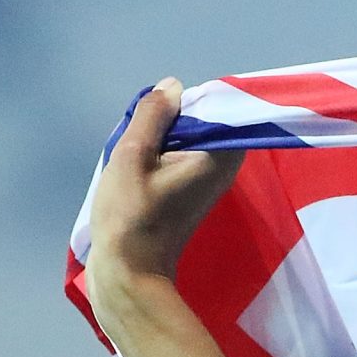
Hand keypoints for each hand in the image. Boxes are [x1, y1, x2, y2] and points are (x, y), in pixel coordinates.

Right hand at [86, 77, 243, 290]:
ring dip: (162, 137)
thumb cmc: (130, 215)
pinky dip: (162, 153)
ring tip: (138, 151)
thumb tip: (173, 86)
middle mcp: (225, 168)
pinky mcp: (194, 192)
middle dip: (172, 119)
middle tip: (142, 134)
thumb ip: (153, 116)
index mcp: (221, 156)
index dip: (185, 102)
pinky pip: (183, 157)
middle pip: (204, 122)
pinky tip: (139, 165)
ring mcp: (210, 182)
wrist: (130, 270)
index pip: (219, 107)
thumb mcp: (133, 155)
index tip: (157, 111)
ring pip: (190, 139)